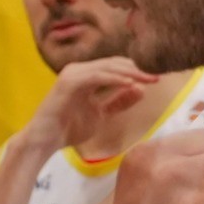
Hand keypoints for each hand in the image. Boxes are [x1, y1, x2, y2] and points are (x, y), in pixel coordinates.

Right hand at [20, 56, 158, 152]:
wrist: (45, 140)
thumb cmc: (69, 128)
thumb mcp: (101, 115)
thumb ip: (118, 102)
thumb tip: (140, 89)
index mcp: (87, 76)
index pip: (116, 67)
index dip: (137, 71)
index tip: (156, 79)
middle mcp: (80, 70)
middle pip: (115, 63)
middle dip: (138, 69)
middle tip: (157, 76)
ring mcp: (73, 74)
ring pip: (108, 67)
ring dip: (131, 72)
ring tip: (149, 79)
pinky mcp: (69, 81)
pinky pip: (97, 76)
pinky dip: (115, 79)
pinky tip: (130, 84)